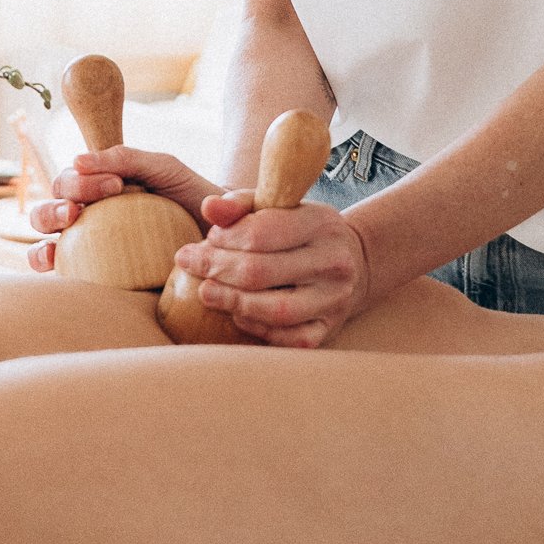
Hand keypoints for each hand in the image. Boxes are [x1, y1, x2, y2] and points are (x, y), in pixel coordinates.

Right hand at [26, 145, 219, 271]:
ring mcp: (86, 247)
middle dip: (56, 203)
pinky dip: (44, 260)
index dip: (82, 181)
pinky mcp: (93, 275)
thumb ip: (127, 157)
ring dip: (47, 224)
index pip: (72, 181)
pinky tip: (54, 260)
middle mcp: (87, 217)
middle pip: (51, 206)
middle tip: (76, 209)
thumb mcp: (163, 167)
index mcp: (98, 189)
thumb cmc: (190, 196)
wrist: (221, 234)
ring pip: (45, 235)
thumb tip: (78, 160)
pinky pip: (59, 270)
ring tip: (67, 223)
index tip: (116, 184)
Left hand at [169, 194, 372, 347]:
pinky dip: (256, 327)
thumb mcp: (277, 206)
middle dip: (217, 269)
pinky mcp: (328, 330)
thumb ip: (240, 204)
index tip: (205, 238)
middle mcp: (333, 263)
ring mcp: (334, 300)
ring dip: (231, 302)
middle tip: (189, 264)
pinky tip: (238, 314)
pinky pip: (287, 338)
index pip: (261, 232)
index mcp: (321, 224)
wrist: (354, 262)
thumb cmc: (300, 231)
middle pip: (261, 272)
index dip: (224, 238)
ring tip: (206, 292)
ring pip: (274, 311)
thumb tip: (207, 208)